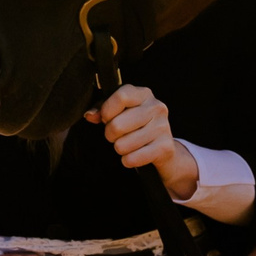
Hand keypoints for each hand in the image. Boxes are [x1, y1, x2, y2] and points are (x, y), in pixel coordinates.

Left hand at [85, 84, 198, 199]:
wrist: (163, 148)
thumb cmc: (137, 126)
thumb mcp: (120, 112)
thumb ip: (102, 110)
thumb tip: (90, 115)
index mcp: (144, 94)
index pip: (121, 97)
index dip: (107, 111)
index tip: (106, 118)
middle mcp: (156, 107)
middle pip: (117, 125)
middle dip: (110, 135)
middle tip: (117, 135)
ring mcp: (162, 127)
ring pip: (122, 145)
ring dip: (120, 148)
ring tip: (128, 144)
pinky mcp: (165, 147)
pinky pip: (132, 159)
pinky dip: (128, 160)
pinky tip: (134, 155)